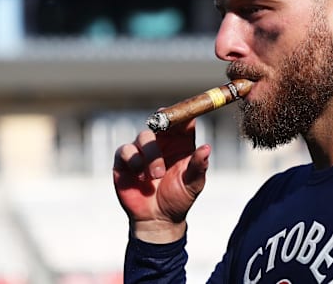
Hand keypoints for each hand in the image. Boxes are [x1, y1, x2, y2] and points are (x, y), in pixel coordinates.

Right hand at [113, 119, 210, 242]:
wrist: (158, 219)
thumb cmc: (179, 198)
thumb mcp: (193, 184)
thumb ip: (198, 166)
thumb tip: (207, 148)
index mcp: (181, 144)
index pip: (183, 122)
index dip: (184, 113)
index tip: (186, 113)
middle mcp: (161, 143)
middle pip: (161, 121)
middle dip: (163, 121)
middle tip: (165, 128)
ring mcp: (142, 150)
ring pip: (144, 136)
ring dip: (151, 154)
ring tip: (156, 175)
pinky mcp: (125, 161)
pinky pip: (125, 150)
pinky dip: (134, 160)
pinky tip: (140, 176)